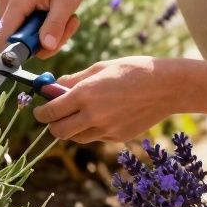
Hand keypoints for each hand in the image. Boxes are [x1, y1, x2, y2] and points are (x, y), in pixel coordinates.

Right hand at [0, 0, 88, 57]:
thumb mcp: (67, 1)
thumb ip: (55, 25)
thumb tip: (45, 47)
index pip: (4, 37)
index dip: (17, 53)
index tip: (40, 53)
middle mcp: (6, 2)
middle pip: (17, 40)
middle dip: (44, 42)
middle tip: (66, 28)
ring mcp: (9, 4)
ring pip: (24, 37)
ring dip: (48, 35)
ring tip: (67, 19)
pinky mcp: (15, 7)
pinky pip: (26, 29)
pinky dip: (45, 29)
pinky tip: (59, 16)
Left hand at [31, 57, 174, 143]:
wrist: (167, 87)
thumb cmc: (134, 70)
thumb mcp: (101, 68)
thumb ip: (75, 79)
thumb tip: (55, 86)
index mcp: (85, 95)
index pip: (50, 111)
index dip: (41, 112)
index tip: (39, 109)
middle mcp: (93, 116)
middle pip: (59, 132)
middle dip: (52, 125)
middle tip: (54, 116)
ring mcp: (106, 130)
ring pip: (77, 138)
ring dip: (73, 128)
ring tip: (81, 113)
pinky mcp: (118, 138)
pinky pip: (97, 137)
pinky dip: (93, 130)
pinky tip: (105, 114)